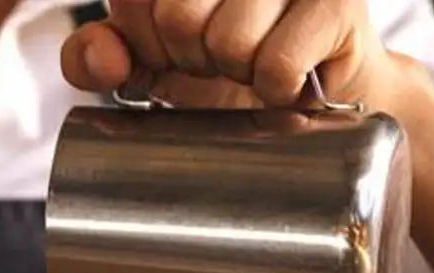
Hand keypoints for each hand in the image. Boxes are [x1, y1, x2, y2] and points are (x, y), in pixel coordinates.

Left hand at [62, 0, 401, 112]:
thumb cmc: (224, 70)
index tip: (174, 48)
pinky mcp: (335, 2)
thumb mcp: (148, 63)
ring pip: (230, 43)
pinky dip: (277, 90)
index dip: (149, 43)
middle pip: (179, 17)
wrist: (307, 100)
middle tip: (221, 59)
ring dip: (240, 75)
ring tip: (257, 64)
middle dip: (193, 58)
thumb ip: (99, 57)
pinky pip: (276, 65)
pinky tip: (288, 78)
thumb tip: (98, 58)